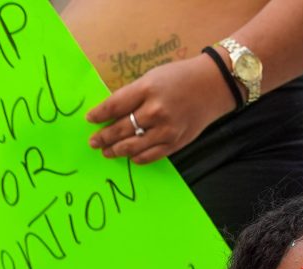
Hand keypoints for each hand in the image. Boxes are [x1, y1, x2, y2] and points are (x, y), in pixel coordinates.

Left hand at [86, 56, 235, 164]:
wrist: (213, 86)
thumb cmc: (180, 78)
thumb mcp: (152, 77)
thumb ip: (133, 95)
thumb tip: (111, 113)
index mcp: (147, 89)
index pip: (115, 106)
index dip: (99, 115)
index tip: (89, 120)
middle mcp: (155, 111)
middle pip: (121, 129)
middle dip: (104, 137)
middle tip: (93, 142)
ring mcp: (166, 129)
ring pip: (133, 146)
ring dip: (116, 150)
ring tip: (106, 152)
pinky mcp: (176, 142)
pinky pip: (151, 156)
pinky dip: (137, 157)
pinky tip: (129, 156)